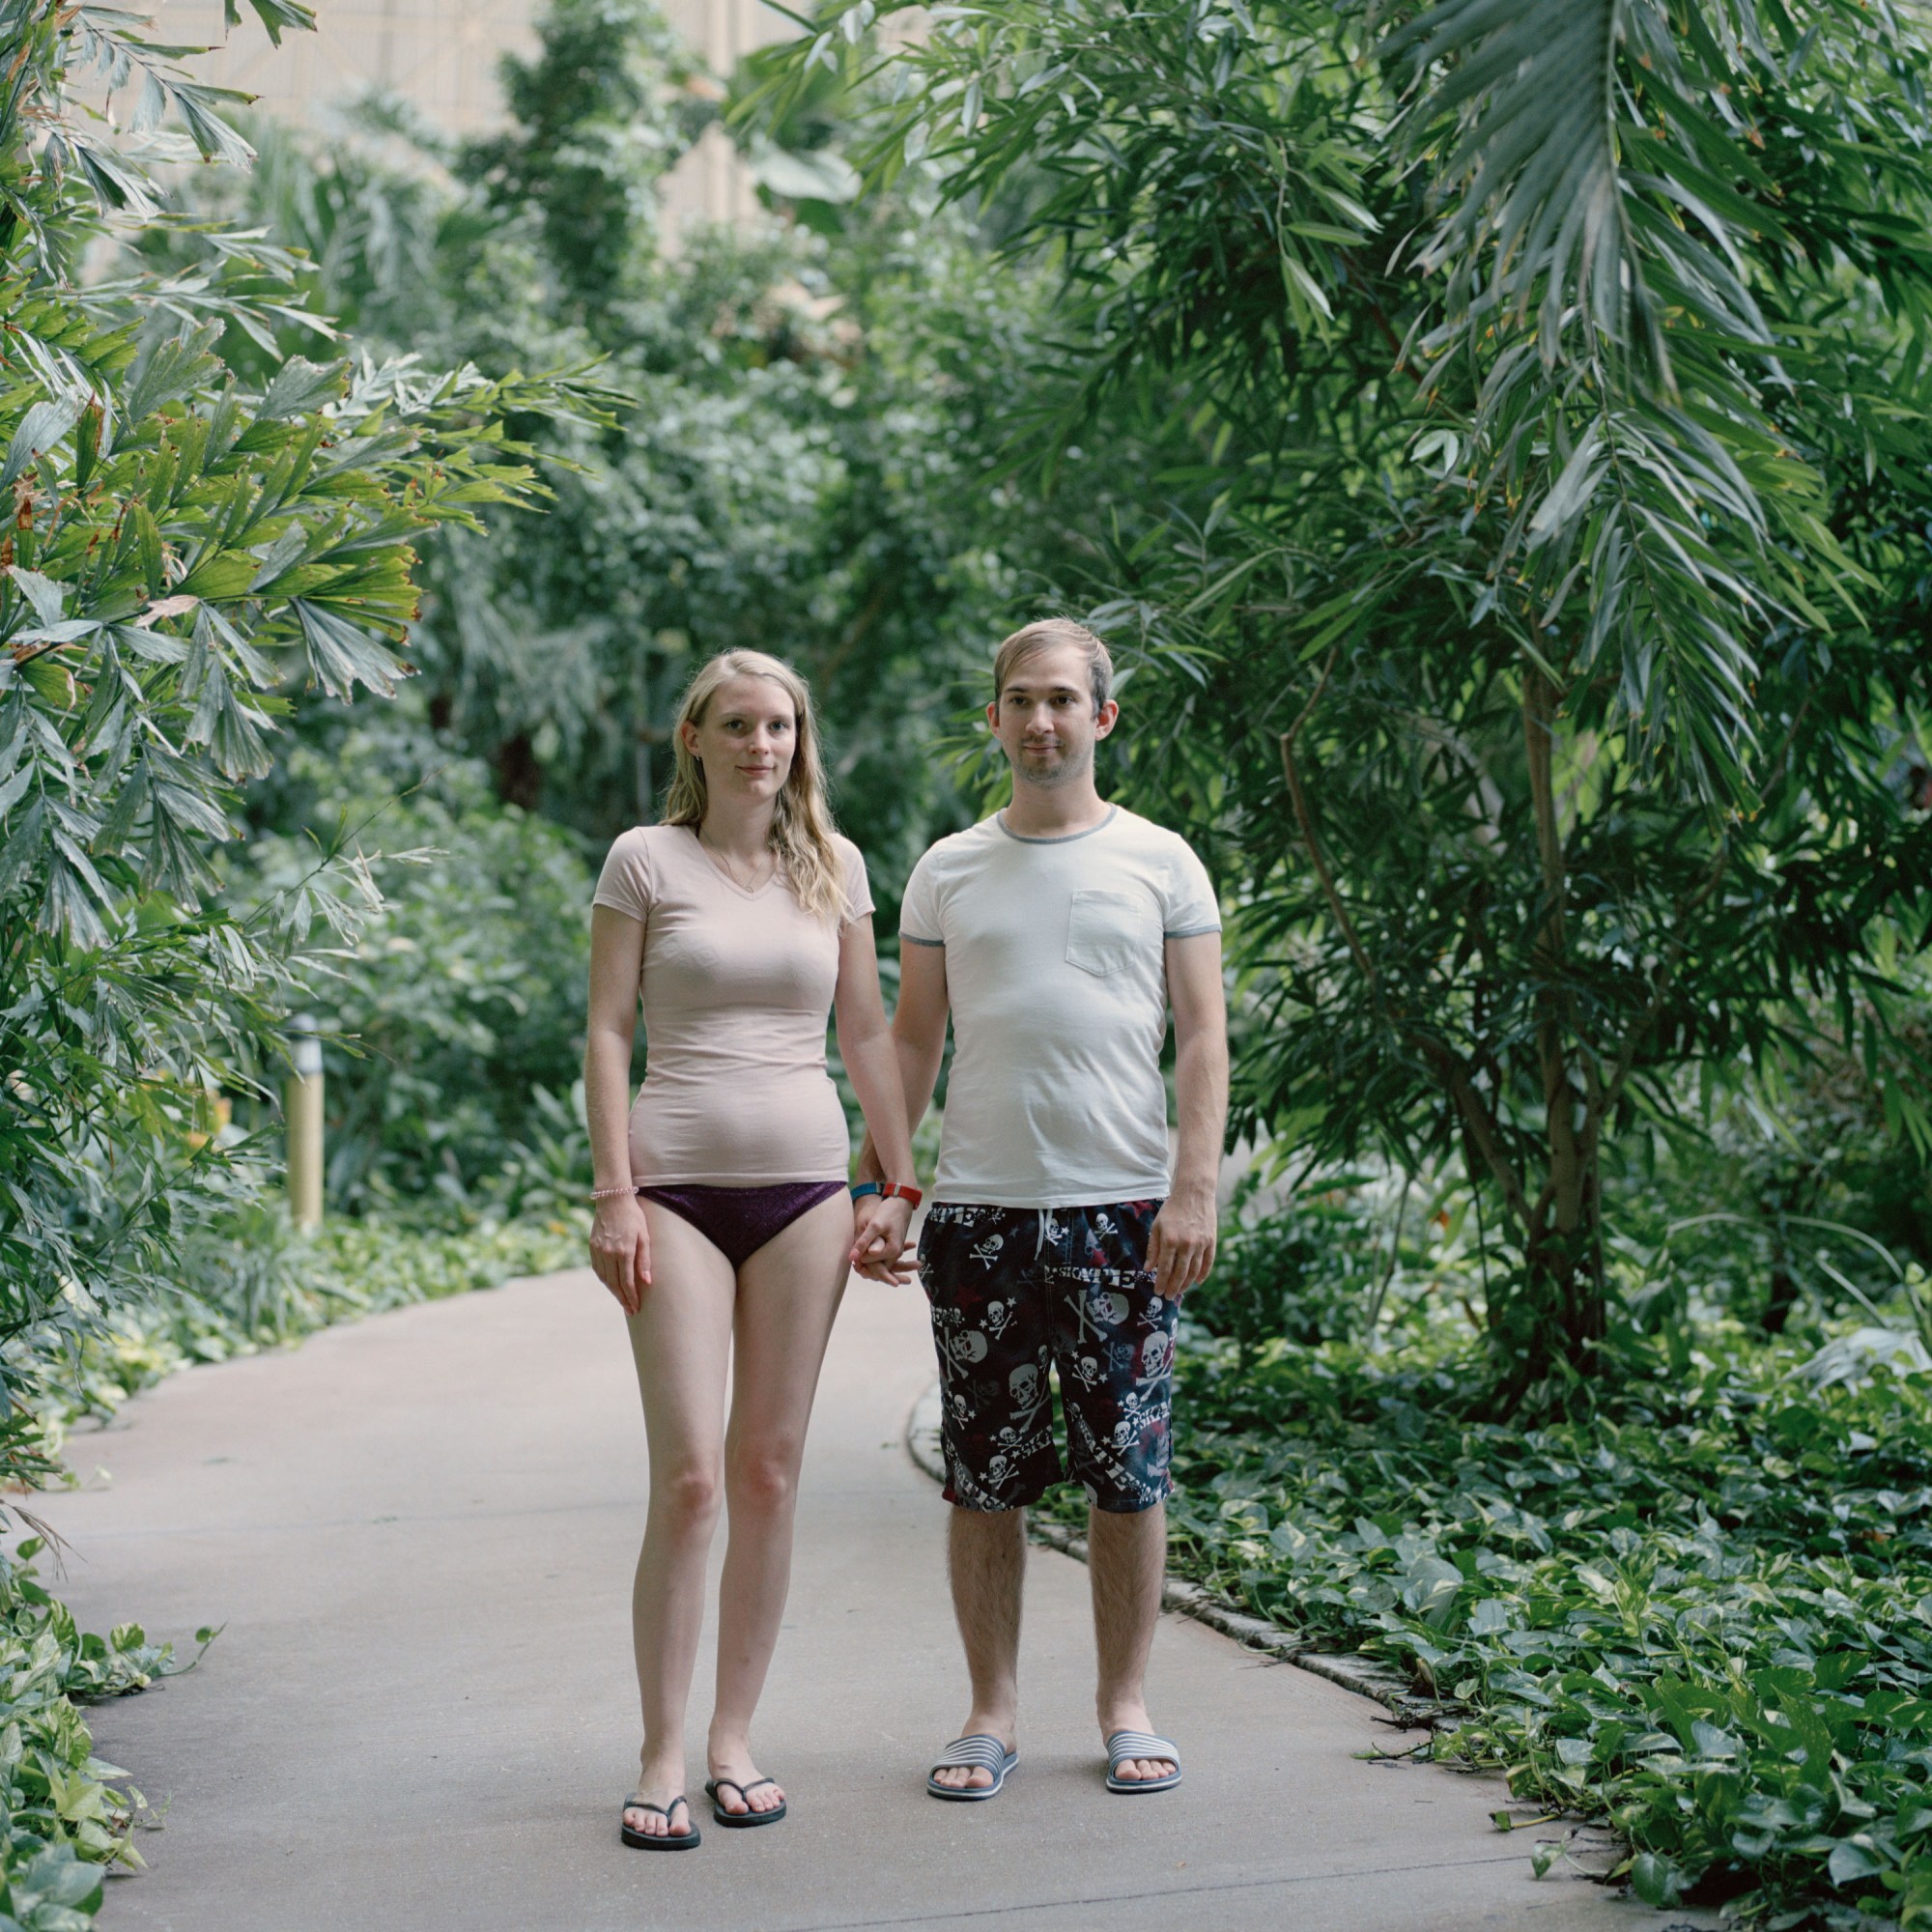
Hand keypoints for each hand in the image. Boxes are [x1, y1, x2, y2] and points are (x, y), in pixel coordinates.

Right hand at [589, 1193, 651, 1314]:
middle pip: (615, 1284)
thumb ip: (644, 1259)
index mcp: (624, 1251)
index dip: (631, 1297)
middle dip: (623, 1299)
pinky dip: (604, 1280)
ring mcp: (598, 1251)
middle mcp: (609, 1254)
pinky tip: (611, 1284)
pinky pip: (597, 1269)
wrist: (612, 1200)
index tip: (636, 1307)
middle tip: (630, 1310)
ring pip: (605, 1279)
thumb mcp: (644, 1236)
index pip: (627, 1282)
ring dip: (613, 1291)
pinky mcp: (592, 1247)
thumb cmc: (633, 1217)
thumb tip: (647, 1281)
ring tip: (622, 1299)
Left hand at [850, 1194, 916, 1283]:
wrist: (902, 1203)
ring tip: (857, 1248)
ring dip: (867, 1258)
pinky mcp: (893, 1248)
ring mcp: (895, 1252)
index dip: (858, 1257)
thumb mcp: (875, 1225)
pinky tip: (864, 1247)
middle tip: (853, 1251)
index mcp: (892, 1251)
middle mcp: (895, 1255)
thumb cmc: (890, 1212)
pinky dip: (872, 1255)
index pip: (869, 1262)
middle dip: (863, 1262)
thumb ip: (864, 1242)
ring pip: (877, 1263)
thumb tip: (853, 1258)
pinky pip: (880, 1257)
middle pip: (875, 1266)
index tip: (851, 1249)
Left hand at [1147, 1183, 1215, 1299]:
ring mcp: (1201, 1243)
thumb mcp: (1157, 1226)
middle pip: (1180, 1273)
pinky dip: (1203, 1274)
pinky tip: (1197, 1282)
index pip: (1164, 1268)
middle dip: (1173, 1287)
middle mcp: (1186, 1244)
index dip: (1161, 1282)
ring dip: (1187, 1284)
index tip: (1158, 1291)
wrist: (1194, 1193)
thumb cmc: (1172, 1209)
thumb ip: (1153, 1248)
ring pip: (1194, 1271)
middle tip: (1169, 1296)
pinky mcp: (1211, 1241)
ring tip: (1180, 1291)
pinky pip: (1208, 1263)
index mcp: (1170, 1240)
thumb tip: (1147, 1268)